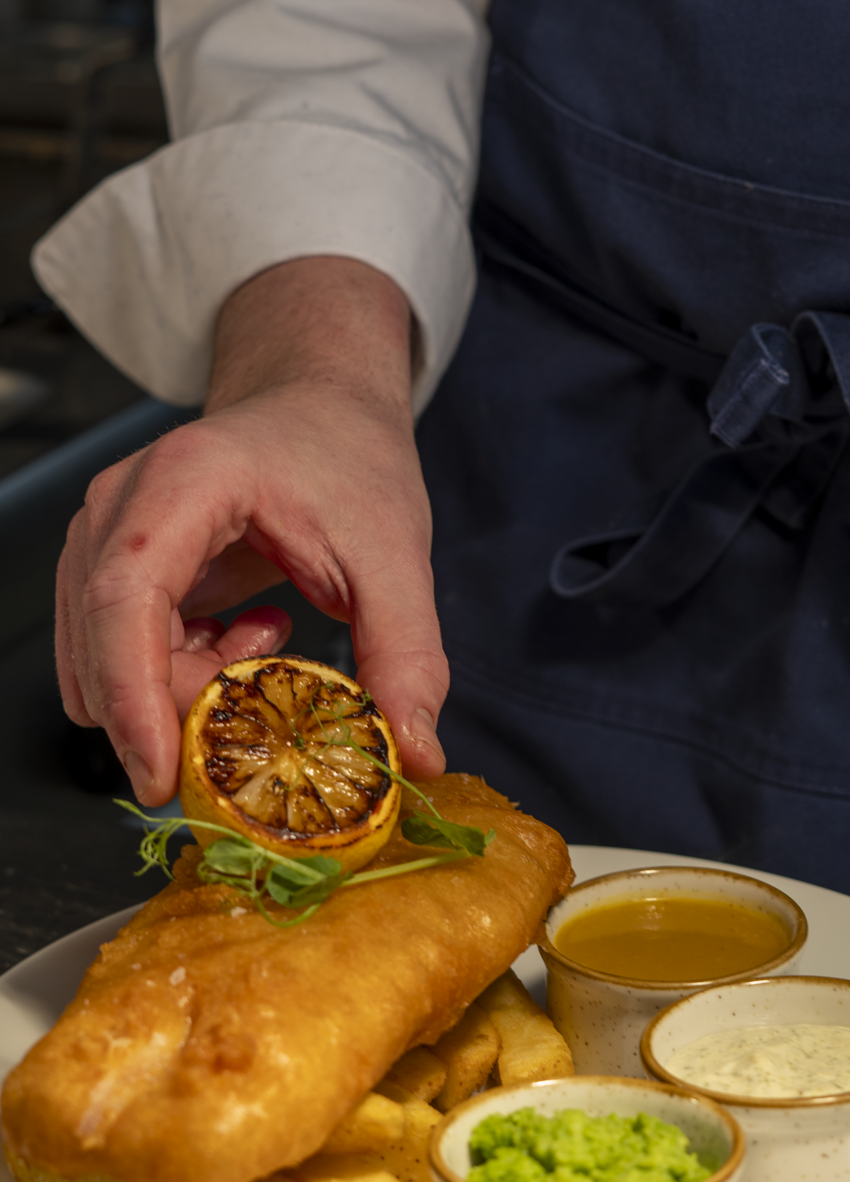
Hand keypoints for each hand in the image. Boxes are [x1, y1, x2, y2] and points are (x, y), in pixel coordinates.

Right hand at [55, 258, 447, 803]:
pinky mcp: (106, 568)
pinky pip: (116, 657)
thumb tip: (415, 754)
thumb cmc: (350, 459)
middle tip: (267, 714)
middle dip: (174, 711)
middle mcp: (119, 505)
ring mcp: (101, 536)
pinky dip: (175, 676)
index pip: (125, 600)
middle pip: (108, 644)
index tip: (164, 777)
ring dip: (184, 690)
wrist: (321, 404)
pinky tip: (241, 636)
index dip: (135, 698)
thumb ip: (407, 654)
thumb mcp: (395, 554)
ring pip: (105, 662)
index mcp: (184, 482)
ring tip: (268, 639)